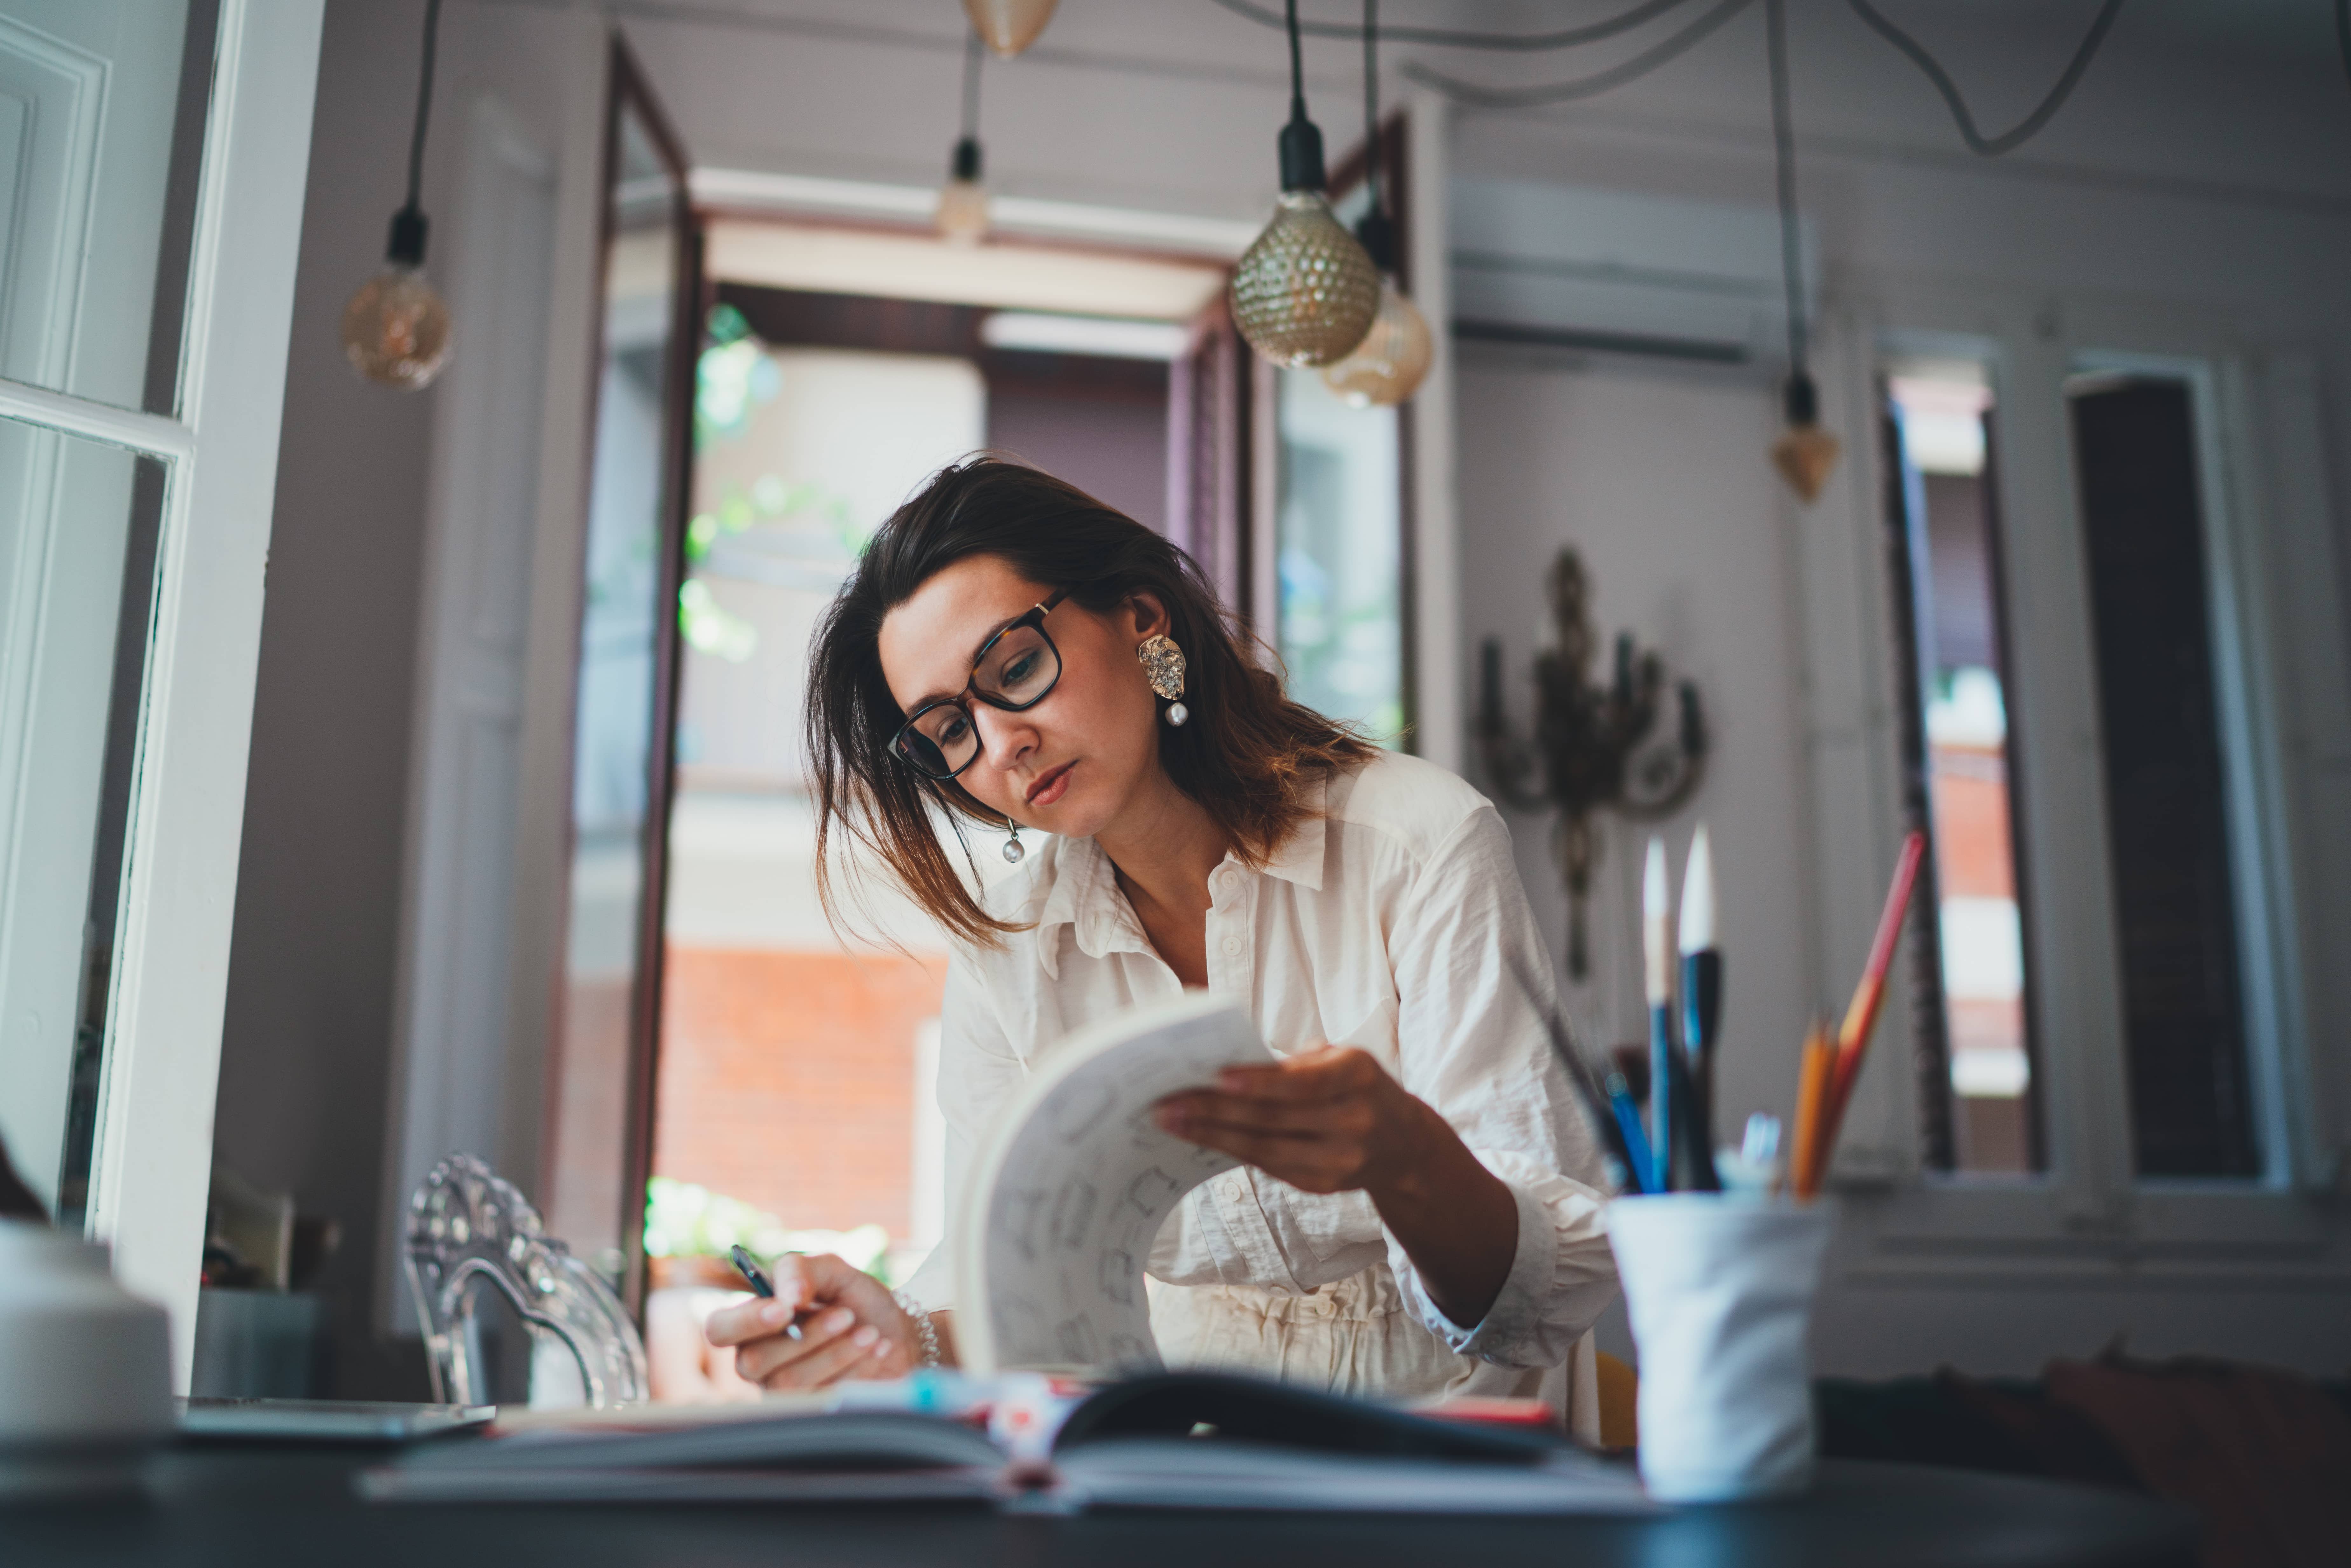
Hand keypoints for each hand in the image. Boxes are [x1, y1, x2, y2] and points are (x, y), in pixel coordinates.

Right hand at [702, 1253, 923, 1390]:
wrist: (895, 1332)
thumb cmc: (855, 1300)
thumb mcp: (832, 1271)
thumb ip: (802, 1271)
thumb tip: (788, 1297)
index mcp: (753, 1322)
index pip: (719, 1329)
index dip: (745, 1322)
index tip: (786, 1309)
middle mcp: (757, 1360)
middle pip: (752, 1361)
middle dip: (806, 1336)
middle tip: (847, 1315)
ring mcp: (780, 1390)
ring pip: (789, 1381)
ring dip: (836, 1352)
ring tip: (869, 1332)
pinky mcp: (809, 1410)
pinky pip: (818, 1398)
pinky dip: (853, 1369)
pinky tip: (877, 1349)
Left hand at [1150, 1046, 1436, 1198]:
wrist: (1402, 1143)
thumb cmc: (1357, 1086)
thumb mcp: (1342, 1059)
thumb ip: (1297, 1063)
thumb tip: (1229, 1067)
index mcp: (1358, 1076)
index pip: (1303, 1083)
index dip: (1260, 1082)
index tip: (1217, 1076)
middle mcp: (1352, 1121)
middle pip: (1274, 1119)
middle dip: (1215, 1111)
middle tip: (1167, 1103)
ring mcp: (1339, 1159)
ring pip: (1265, 1149)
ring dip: (1211, 1135)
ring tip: (1170, 1122)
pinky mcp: (1321, 1184)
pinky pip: (1268, 1166)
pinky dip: (1230, 1150)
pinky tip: (1199, 1138)